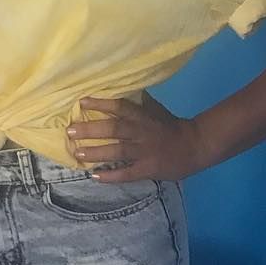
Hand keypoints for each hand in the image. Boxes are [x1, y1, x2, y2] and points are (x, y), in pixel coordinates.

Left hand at [67, 95, 207, 182]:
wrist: (195, 145)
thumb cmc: (170, 125)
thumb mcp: (154, 109)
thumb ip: (137, 102)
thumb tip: (118, 88)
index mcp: (143, 116)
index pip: (120, 107)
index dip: (101, 104)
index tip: (81, 103)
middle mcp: (141, 132)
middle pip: (114, 129)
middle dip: (91, 130)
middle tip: (70, 131)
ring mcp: (145, 152)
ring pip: (118, 150)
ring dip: (96, 152)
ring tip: (77, 153)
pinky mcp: (148, 169)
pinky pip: (128, 173)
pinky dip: (112, 175)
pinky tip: (96, 176)